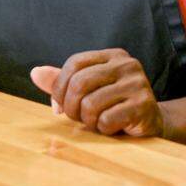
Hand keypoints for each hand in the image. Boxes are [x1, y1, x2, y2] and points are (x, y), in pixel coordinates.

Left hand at [30, 48, 164, 137]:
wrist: (150, 124)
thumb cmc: (114, 105)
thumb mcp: (88, 90)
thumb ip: (63, 81)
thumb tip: (35, 73)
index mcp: (113, 56)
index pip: (74, 63)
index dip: (59, 86)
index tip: (59, 105)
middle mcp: (127, 65)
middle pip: (80, 83)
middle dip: (71, 107)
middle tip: (78, 118)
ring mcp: (137, 84)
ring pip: (91, 104)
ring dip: (88, 121)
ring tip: (98, 122)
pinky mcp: (143, 105)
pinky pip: (106, 120)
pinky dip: (103, 129)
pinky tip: (113, 127)